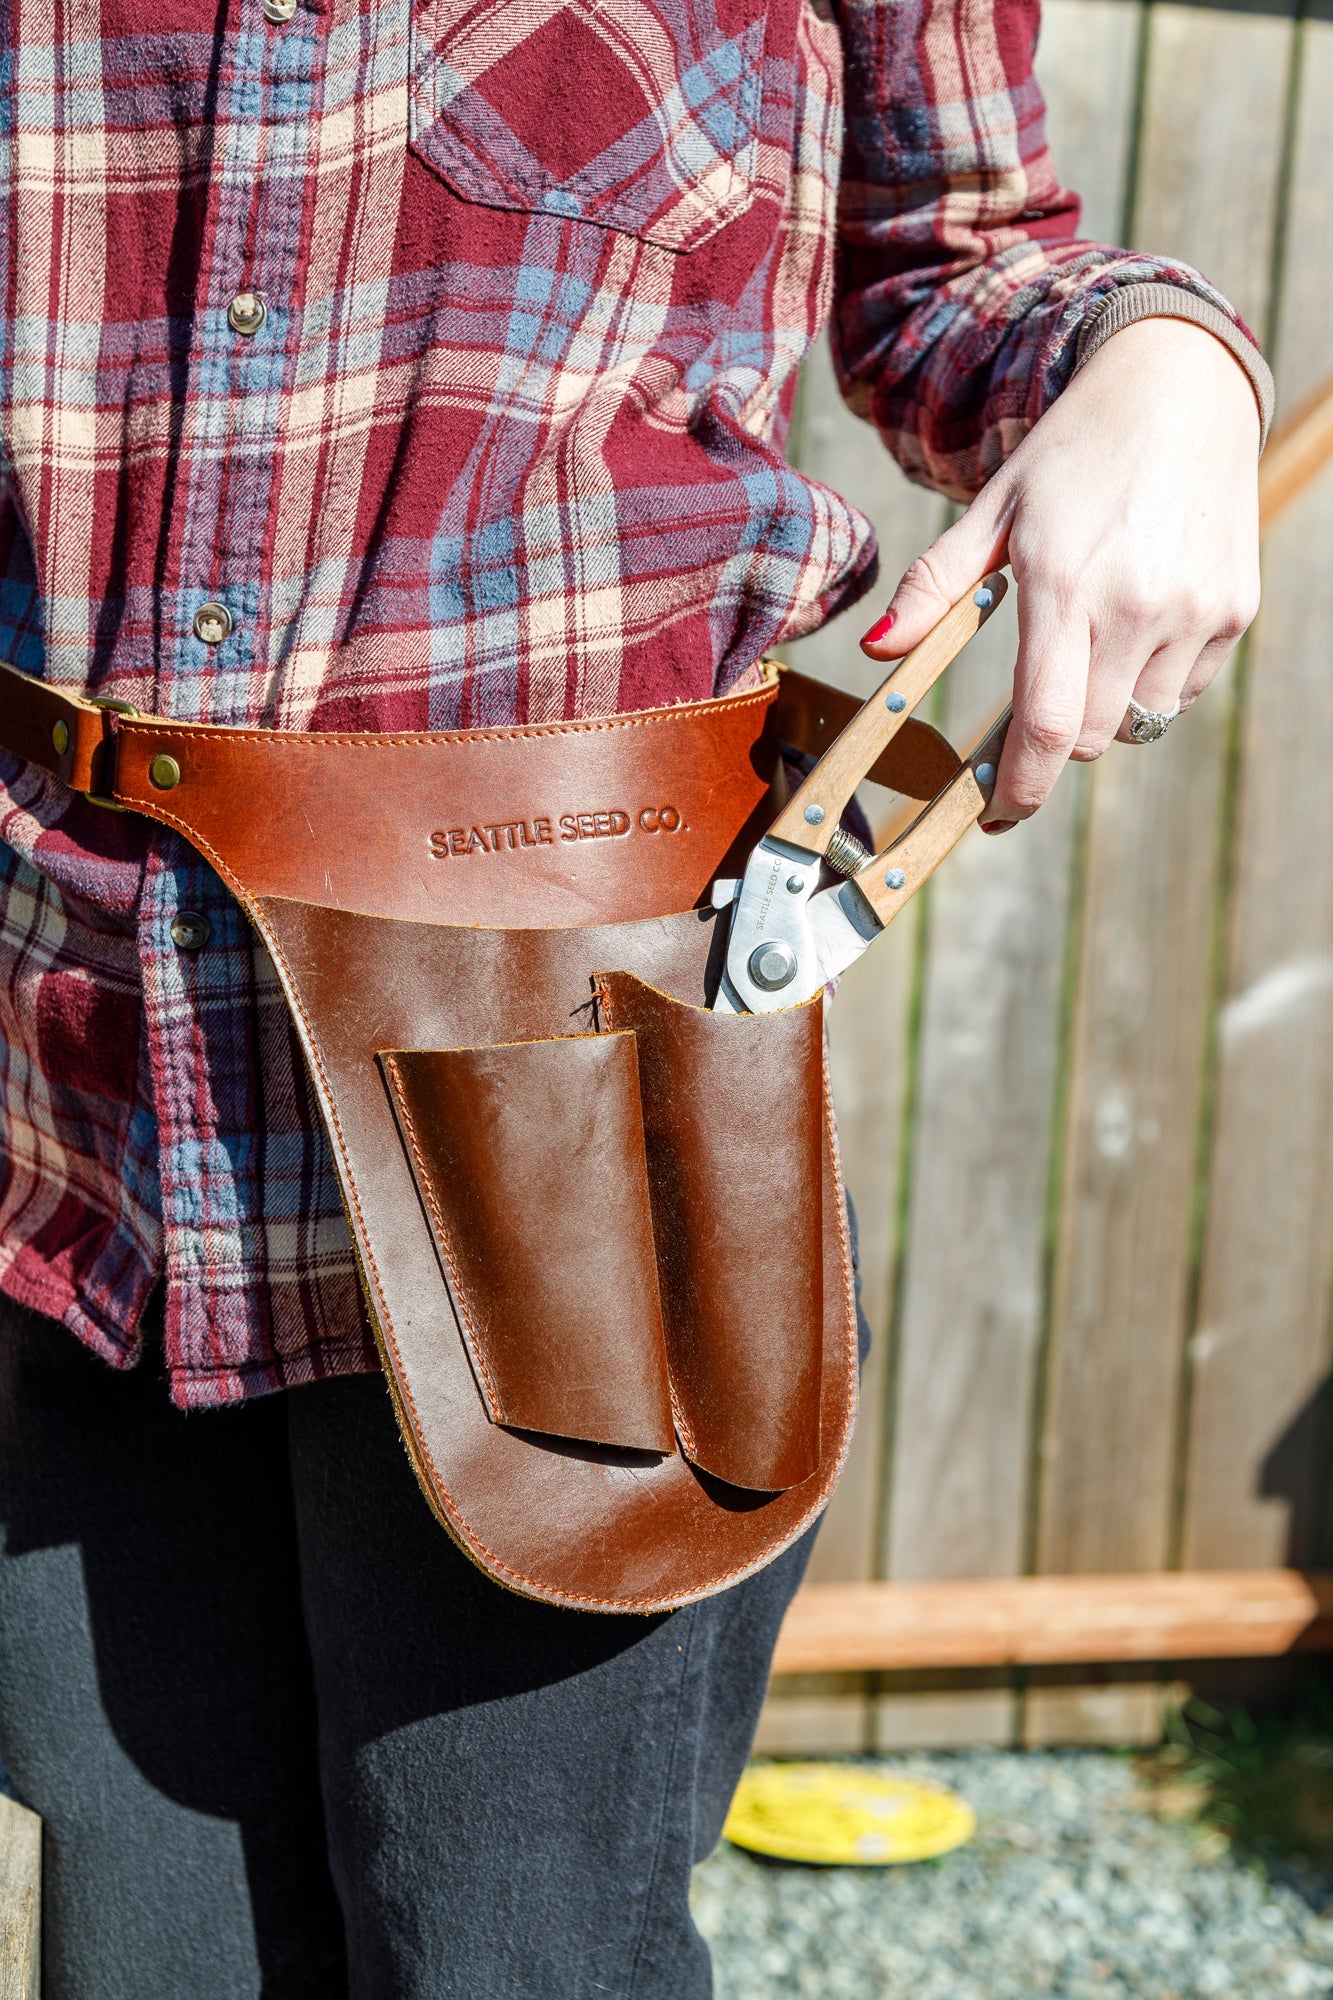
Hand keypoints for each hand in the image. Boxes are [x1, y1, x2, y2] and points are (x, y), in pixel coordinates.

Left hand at [859, 318, 1261, 829]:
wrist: (1180, 388)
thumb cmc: (1072, 454)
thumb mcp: (993, 512)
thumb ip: (933, 589)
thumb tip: (876, 654)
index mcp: (1066, 587)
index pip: (1044, 726)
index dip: (1018, 787)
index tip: (996, 813)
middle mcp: (1139, 606)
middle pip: (1088, 737)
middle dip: (1054, 736)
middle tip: (1039, 694)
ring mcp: (1196, 611)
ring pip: (1138, 720)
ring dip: (1107, 706)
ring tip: (1095, 633)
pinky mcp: (1235, 609)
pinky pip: (1184, 689)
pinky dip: (1154, 679)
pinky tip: (1141, 618)